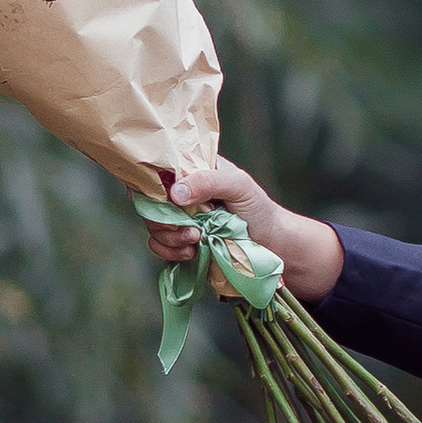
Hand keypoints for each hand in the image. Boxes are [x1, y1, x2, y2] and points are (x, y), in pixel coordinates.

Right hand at [142, 154, 344, 301]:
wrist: (271, 246)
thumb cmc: (258, 209)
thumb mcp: (239, 186)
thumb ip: (209, 181)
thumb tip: (174, 193)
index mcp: (192, 170)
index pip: (157, 168)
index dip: (149, 182)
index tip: (163, 199)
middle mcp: (182, 193)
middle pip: (150, 200)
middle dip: (163, 218)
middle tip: (190, 228)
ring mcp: (180, 219)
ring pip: (153, 225)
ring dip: (169, 237)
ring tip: (196, 240)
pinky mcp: (181, 243)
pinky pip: (159, 247)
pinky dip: (170, 252)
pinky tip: (191, 253)